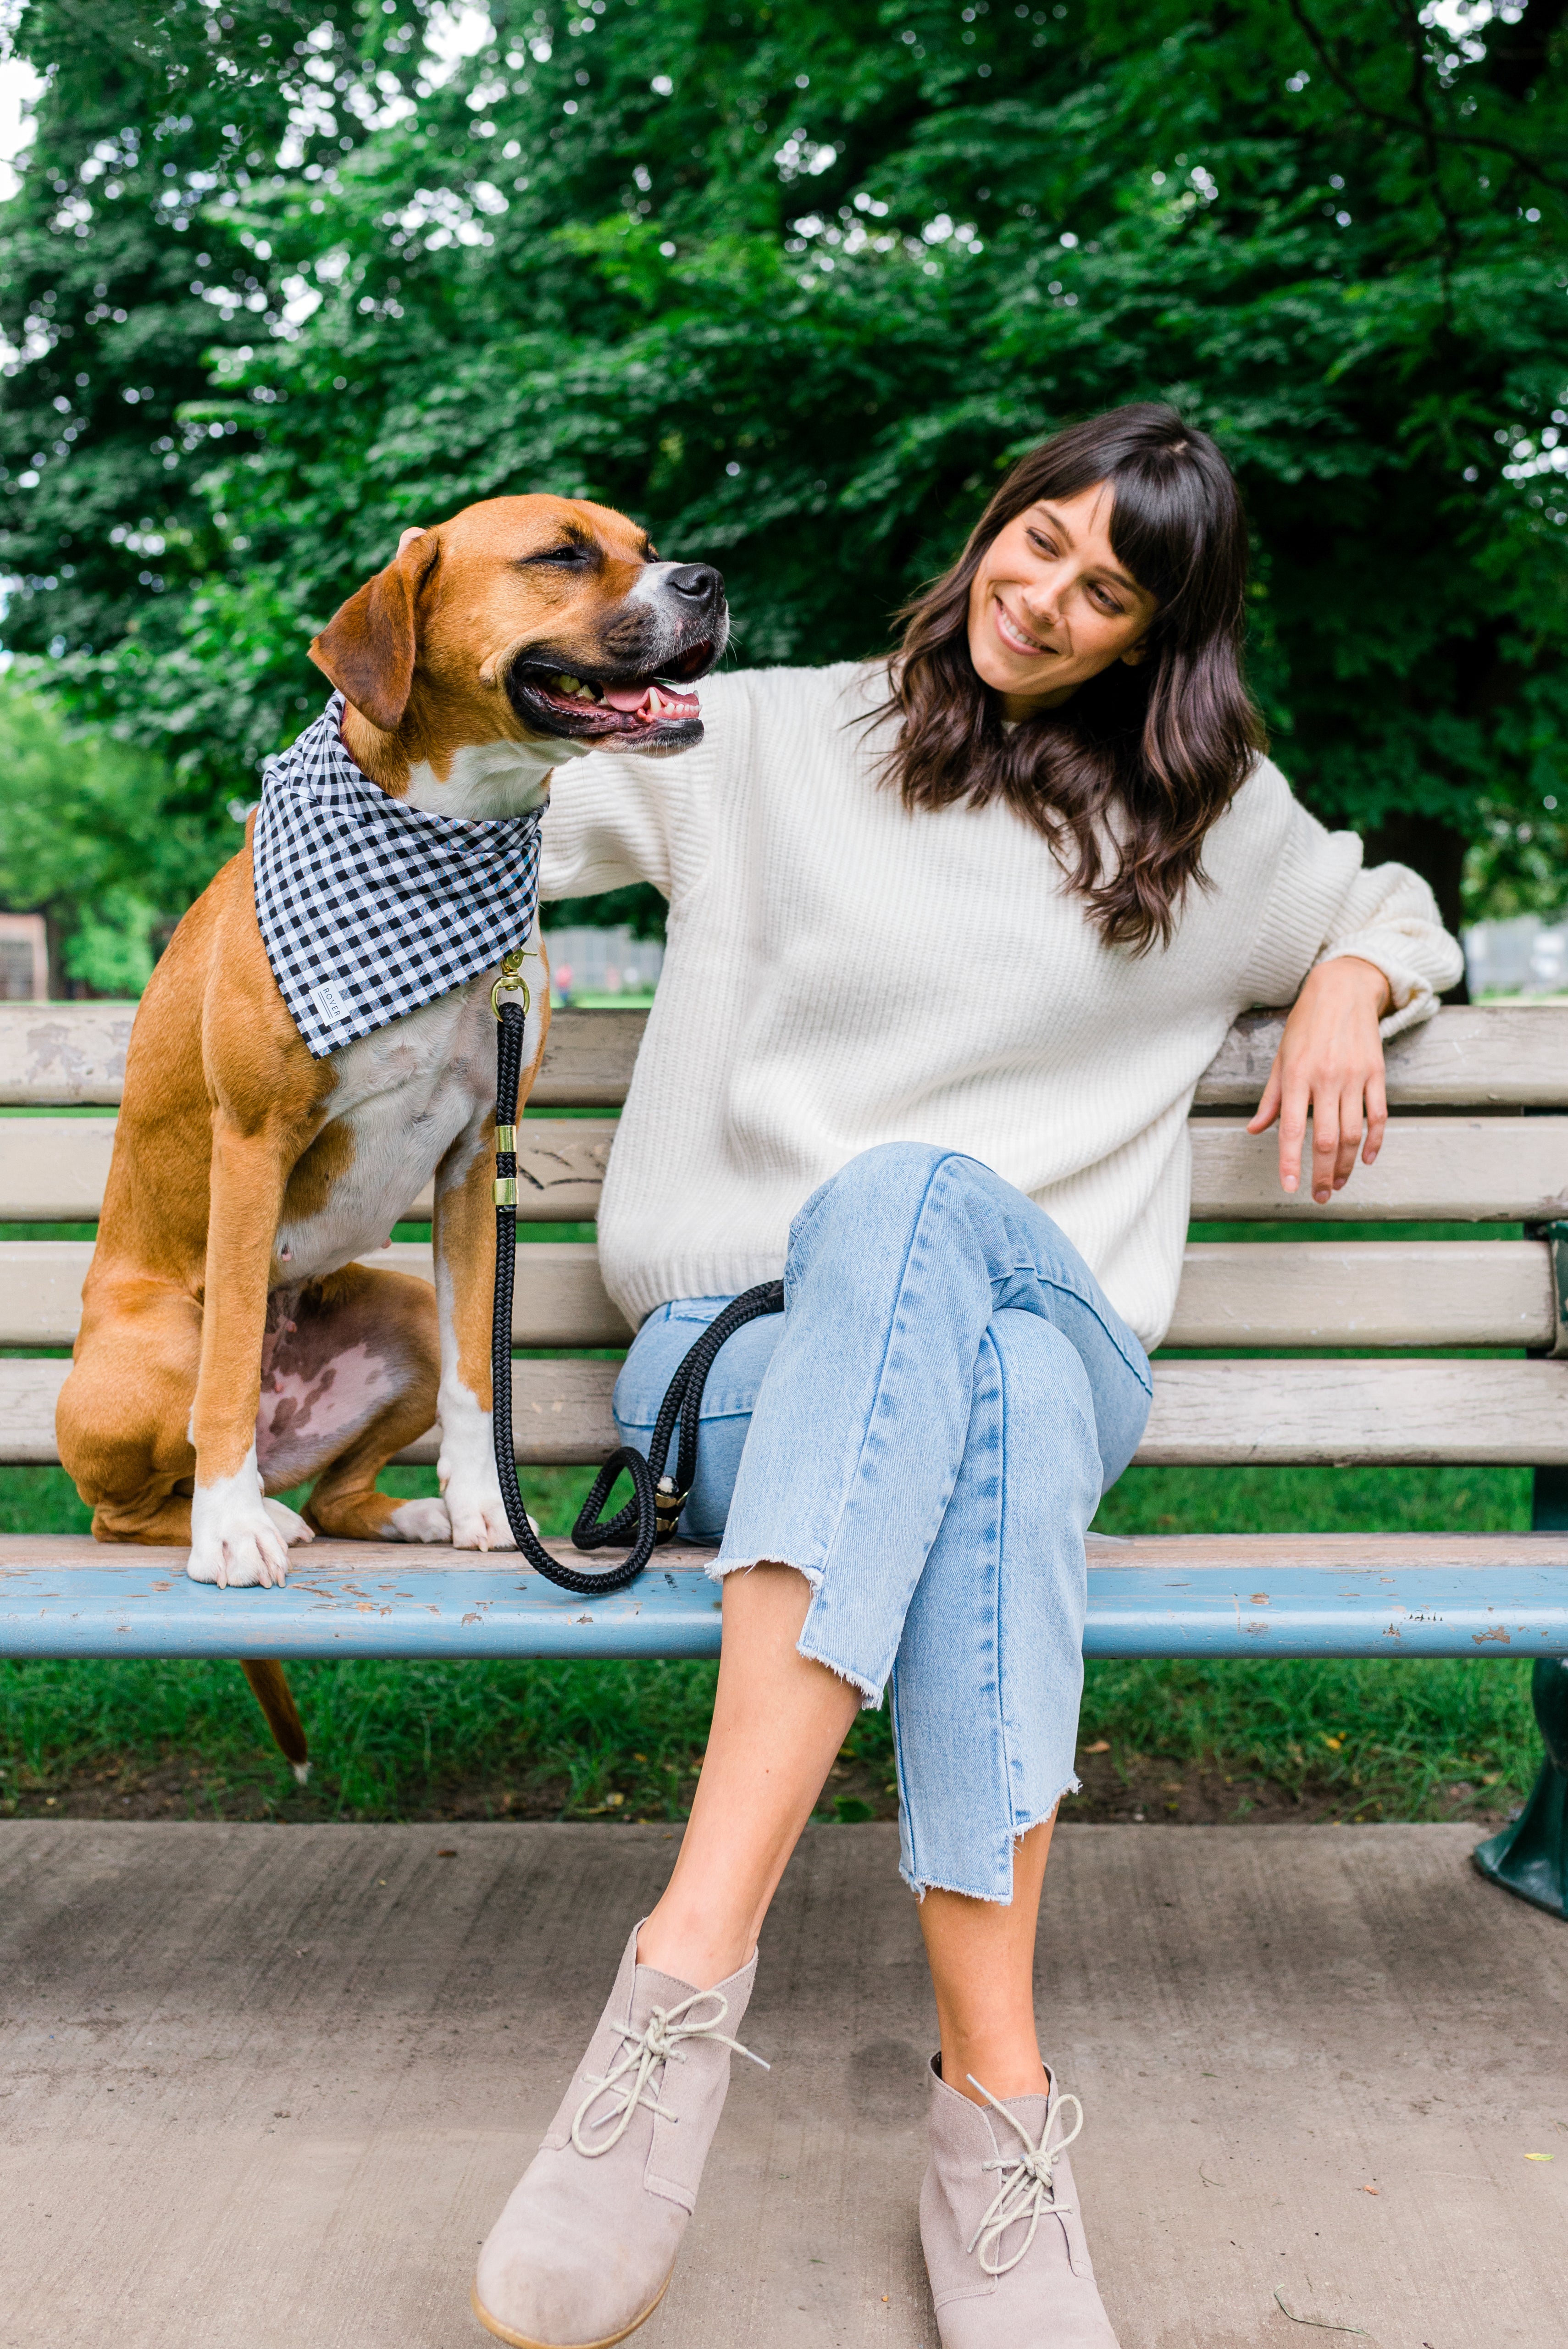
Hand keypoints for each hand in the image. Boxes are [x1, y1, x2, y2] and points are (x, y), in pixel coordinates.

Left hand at [1246, 957, 1390, 1204]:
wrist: (1343, 989)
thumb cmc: (1305, 1025)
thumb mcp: (1281, 1058)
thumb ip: (1271, 1098)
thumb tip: (1254, 1130)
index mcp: (1297, 1076)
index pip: (1291, 1130)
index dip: (1290, 1163)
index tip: (1290, 1188)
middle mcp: (1326, 1079)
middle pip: (1327, 1140)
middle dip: (1323, 1174)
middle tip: (1320, 1195)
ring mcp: (1354, 1076)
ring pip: (1353, 1133)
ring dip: (1347, 1165)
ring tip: (1339, 1183)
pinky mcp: (1376, 1073)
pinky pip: (1379, 1115)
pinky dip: (1375, 1142)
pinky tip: (1366, 1159)